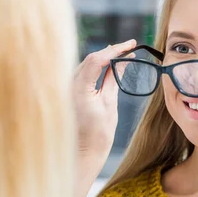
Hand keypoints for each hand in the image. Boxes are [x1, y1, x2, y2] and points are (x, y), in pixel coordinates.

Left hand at [73, 39, 135, 164]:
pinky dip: (96, 67)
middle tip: (130, 47)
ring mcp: (66, 88)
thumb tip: (124, 60)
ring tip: (123, 53)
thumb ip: (114, 78)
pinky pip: (83, 72)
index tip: (131, 44)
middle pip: (90, 59)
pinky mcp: (69, 92)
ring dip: (104, 57)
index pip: (96, 59)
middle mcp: (68, 85)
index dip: (115, 49)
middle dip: (110, 51)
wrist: (84, 152)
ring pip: (86, 63)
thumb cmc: (98, 134)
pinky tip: (108, 64)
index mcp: (78, 88)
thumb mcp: (109, 103)